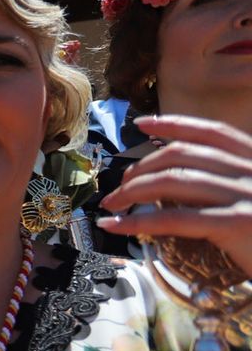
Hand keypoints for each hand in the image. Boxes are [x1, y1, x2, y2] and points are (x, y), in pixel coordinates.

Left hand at [99, 115, 251, 279]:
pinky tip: (117, 226)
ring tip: (111, 205)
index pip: (212, 132)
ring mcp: (247, 196)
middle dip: (142, 167)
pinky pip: (176, 220)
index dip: (174, 124)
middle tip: (120, 185)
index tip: (140, 124)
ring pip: (174, 182)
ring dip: (132, 192)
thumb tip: (174, 178)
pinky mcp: (237, 225)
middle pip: (183, 156)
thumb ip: (227, 182)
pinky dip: (138, 222)